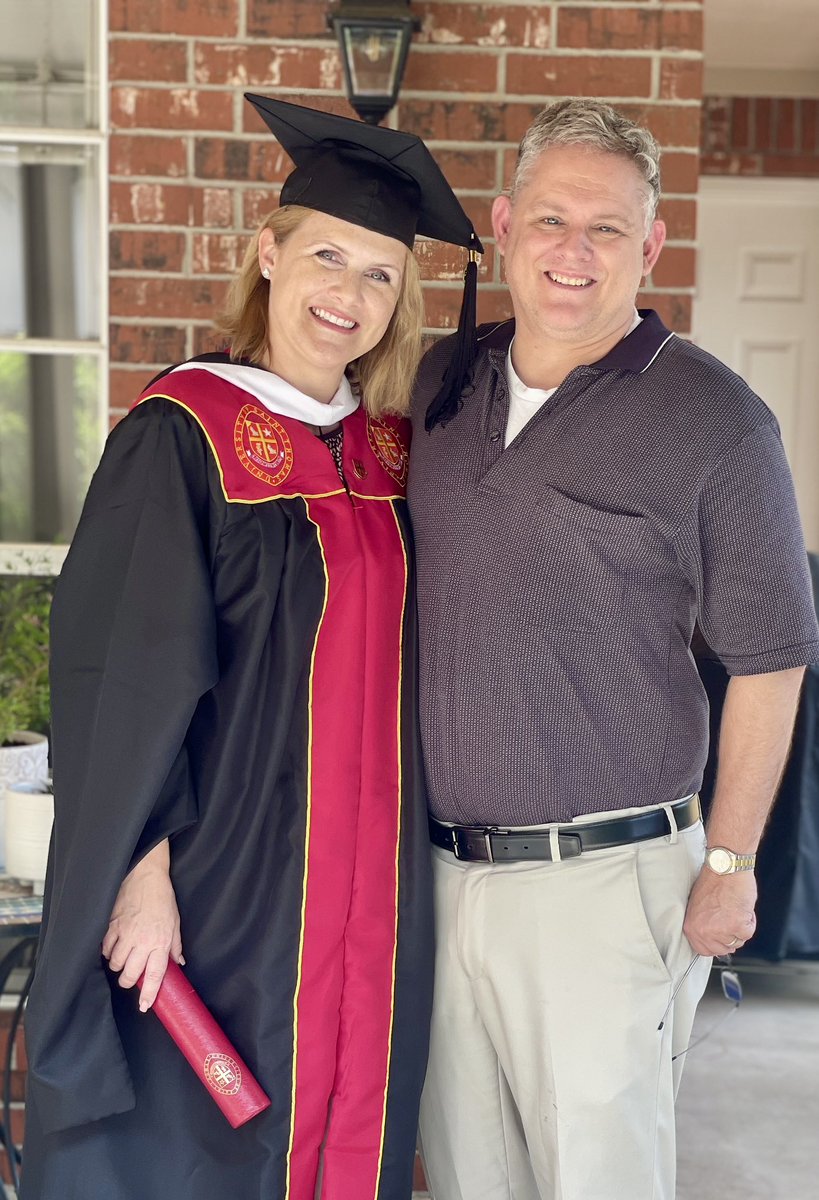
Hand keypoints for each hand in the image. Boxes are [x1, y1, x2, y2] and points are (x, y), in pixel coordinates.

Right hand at [101, 840, 183, 1011]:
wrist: (145, 877)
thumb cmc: (162, 899)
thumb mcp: (175, 922)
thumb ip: (175, 945)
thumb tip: (179, 963)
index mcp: (160, 942)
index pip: (154, 975)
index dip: (149, 994)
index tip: (145, 1007)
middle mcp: (142, 941)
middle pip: (129, 975)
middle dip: (128, 981)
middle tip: (130, 976)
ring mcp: (125, 934)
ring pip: (115, 964)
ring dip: (118, 966)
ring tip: (123, 959)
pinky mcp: (112, 926)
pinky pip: (105, 948)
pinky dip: (108, 951)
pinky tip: (113, 947)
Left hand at [683, 866, 756, 956]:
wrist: (725, 868)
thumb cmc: (713, 881)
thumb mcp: (698, 907)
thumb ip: (703, 926)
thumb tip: (713, 939)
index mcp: (691, 927)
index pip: (703, 950)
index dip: (715, 944)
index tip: (721, 938)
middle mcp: (703, 932)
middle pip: (722, 949)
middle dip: (729, 937)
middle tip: (730, 919)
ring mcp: (720, 931)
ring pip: (737, 942)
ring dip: (739, 928)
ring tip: (734, 908)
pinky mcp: (737, 926)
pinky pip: (748, 933)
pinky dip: (749, 921)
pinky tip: (741, 907)